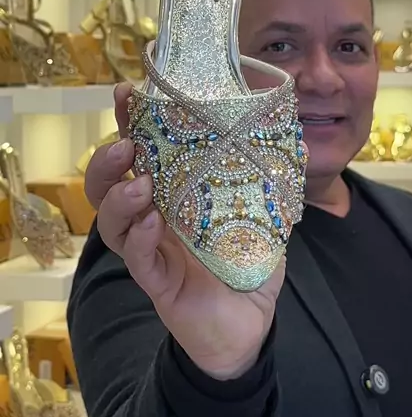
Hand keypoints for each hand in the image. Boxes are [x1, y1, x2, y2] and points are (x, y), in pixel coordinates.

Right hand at [85, 83, 284, 379]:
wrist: (250, 324)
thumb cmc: (248, 263)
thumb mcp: (263, 215)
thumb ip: (272, 181)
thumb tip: (299, 140)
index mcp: (172, 194)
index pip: (141, 152)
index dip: (129, 122)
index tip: (127, 92)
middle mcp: (152, 217)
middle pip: (109, 184)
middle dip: (107, 158)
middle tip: (126, 143)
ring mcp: (151, 250)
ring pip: (112, 221)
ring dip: (120, 196)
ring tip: (139, 182)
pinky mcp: (157, 282)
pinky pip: (137, 258)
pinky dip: (139, 237)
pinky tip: (149, 222)